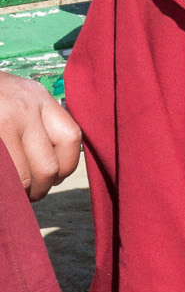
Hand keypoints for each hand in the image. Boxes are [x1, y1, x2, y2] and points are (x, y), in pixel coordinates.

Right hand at [0, 70, 81, 200]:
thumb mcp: (17, 97)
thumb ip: (36, 123)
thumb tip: (52, 170)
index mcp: (37, 96)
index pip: (70, 138)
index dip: (66, 167)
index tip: (53, 178)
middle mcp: (22, 107)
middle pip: (48, 166)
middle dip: (38, 189)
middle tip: (27, 194)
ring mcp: (2, 121)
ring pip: (21, 177)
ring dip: (16, 193)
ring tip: (10, 195)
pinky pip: (3, 172)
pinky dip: (4, 185)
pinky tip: (1, 186)